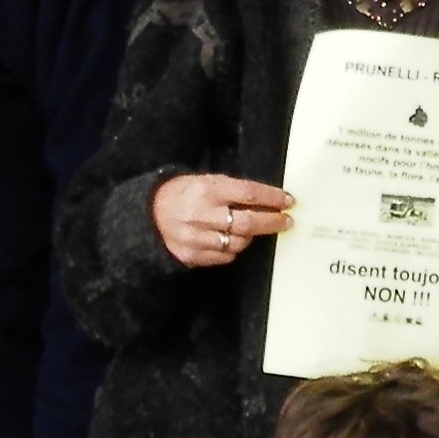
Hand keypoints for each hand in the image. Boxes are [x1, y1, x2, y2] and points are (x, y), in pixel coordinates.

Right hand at [151, 170, 291, 269]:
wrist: (150, 213)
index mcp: (207, 190)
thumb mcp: (207, 181)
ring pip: (239, 243)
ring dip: (251, 237)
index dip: (272, 198)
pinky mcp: (192, 256)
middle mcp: (202, 214)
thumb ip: (234, 190)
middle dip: (272, 222)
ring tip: (251, 229)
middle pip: (248, 223)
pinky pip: (225, 256)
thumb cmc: (185, 193)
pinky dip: (234, 249)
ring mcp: (196, 238)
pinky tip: (230, 239)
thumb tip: (269, 199)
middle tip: (286, 221)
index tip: (288, 201)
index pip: (248, 193)